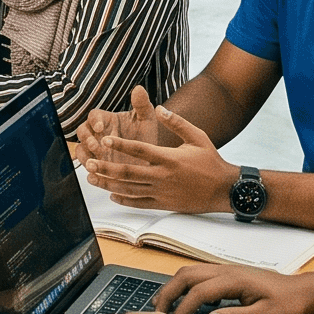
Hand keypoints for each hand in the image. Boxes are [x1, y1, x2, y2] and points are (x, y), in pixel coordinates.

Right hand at [75, 85, 161, 168]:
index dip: (95, 120)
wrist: (151, 159)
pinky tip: (95, 177)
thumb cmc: (146, 136)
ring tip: (92, 164)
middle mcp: (97, 134)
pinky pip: (88, 167)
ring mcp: (95, 151)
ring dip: (84, 156)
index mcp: (106, 120)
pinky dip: (90, 172)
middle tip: (96, 146)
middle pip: (82, 132)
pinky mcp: (97, 166)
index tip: (101, 127)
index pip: (94, 115)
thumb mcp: (147, 121)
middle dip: (87, 139)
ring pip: (81, 150)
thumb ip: (142, 105)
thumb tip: (139, 89)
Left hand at [86, 102, 236, 213]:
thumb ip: (177, 122)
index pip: (140, 150)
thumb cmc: (211, 161)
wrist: (225, 190)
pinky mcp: (164, 205)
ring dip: (108, 185)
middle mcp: (163, 176)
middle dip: (106, 168)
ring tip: (92, 178)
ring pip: (130, 190)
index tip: (105, 140)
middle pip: (128, 172)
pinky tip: (112, 196)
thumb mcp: (197, 137)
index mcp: (170, 158)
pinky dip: (124, 200)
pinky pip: (139, 204)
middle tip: (89, 163)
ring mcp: (162, 192)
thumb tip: (159, 108)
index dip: (121, 145)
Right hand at [152, 262, 313, 313]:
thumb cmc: (287, 304)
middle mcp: (226, 270)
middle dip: (169, 293)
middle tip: (158, 312)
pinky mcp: (229, 274)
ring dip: (174, 287)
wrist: (302, 291)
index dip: (183, 309)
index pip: (198, 293)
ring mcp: (226, 269)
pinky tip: (188, 301)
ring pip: (190, 272)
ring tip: (164, 305)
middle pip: (186, 276)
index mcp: (233, 280)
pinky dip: (186, 286)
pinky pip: (200, 275)